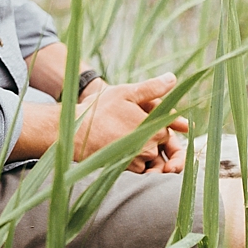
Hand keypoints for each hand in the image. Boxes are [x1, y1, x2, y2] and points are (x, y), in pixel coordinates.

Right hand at [74, 73, 188, 172]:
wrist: (75, 133)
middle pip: (160, 138)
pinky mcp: (128, 169)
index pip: (169, 123)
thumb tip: (172, 78)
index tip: (144, 112)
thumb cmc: (99, 110)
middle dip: (149, 129)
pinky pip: (139, 164)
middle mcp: (151, 146)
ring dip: (141, 144)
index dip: (157, 115)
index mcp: (155, 126)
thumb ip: (152, 88)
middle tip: (126, 119)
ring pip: (150, 151)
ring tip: (121, 131)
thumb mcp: (125, 92)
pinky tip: (118, 143)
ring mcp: (140, 159)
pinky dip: (133, 155)